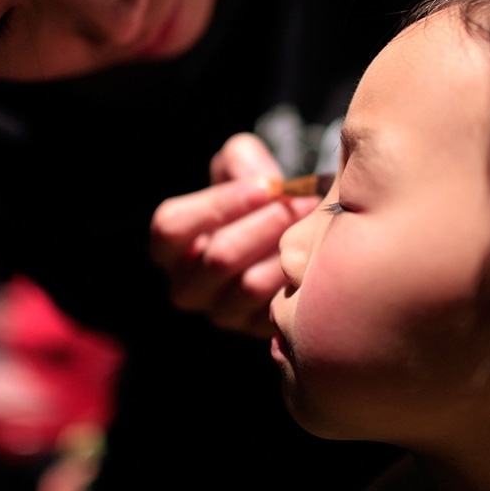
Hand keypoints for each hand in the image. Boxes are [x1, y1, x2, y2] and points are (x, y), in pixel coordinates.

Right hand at [149, 133, 319, 337]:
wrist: (284, 234)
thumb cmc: (254, 198)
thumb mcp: (241, 167)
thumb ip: (241, 160)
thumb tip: (263, 183)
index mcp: (169, 248)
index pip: (173, 227)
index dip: (220, 204)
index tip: (267, 185)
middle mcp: (187, 288)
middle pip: (220, 257)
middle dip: (267, 223)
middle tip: (301, 201)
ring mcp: (220, 314)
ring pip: (251, 285)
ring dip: (288, 249)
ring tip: (316, 222)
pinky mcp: (254, 330)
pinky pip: (279, 307)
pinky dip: (300, 277)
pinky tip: (319, 252)